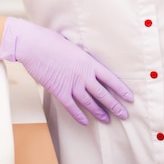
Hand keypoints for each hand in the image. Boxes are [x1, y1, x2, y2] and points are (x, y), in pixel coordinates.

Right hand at [0, 17, 132, 125]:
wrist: (34, 45)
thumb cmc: (52, 41)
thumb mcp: (74, 47)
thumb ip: (83, 58)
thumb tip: (87, 64)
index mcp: (89, 62)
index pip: (111, 78)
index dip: (121, 89)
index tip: (129, 98)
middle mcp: (83, 75)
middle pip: (103, 94)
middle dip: (115, 106)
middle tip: (124, 115)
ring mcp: (72, 84)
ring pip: (89, 103)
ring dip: (99, 113)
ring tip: (107, 120)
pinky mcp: (59, 91)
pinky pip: (72, 108)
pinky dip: (79, 116)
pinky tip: (85, 122)